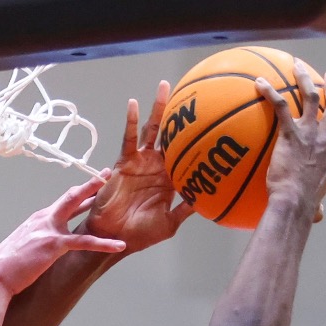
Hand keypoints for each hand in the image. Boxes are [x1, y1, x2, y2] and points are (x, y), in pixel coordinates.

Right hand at [0, 179, 126, 294]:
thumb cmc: (7, 266)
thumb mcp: (23, 247)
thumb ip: (37, 241)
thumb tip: (45, 247)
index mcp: (38, 219)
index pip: (63, 202)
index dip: (79, 193)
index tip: (92, 186)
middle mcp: (44, 218)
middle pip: (72, 196)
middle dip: (91, 185)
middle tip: (106, 174)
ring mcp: (49, 229)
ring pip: (79, 209)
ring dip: (99, 203)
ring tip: (120, 202)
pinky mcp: (54, 244)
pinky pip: (85, 242)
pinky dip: (104, 244)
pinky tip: (119, 245)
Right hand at [83, 81, 194, 251]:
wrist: (116, 237)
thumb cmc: (141, 234)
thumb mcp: (170, 222)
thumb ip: (186, 209)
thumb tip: (208, 200)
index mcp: (170, 178)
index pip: (185, 152)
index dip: (195, 137)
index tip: (209, 120)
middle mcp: (156, 166)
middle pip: (170, 134)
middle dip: (178, 114)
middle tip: (189, 92)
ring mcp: (141, 161)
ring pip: (151, 130)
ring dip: (157, 109)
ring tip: (164, 88)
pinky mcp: (124, 162)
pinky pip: (129, 139)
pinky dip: (130, 121)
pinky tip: (133, 104)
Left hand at [256, 67, 325, 220]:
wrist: (295, 202)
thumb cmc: (303, 207)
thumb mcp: (316, 204)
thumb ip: (318, 205)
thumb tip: (318, 215)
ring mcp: (310, 134)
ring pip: (311, 97)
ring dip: (305, 79)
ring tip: (297, 65)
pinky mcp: (291, 133)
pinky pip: (281, 106)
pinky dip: (270, 92)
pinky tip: (259, 83)